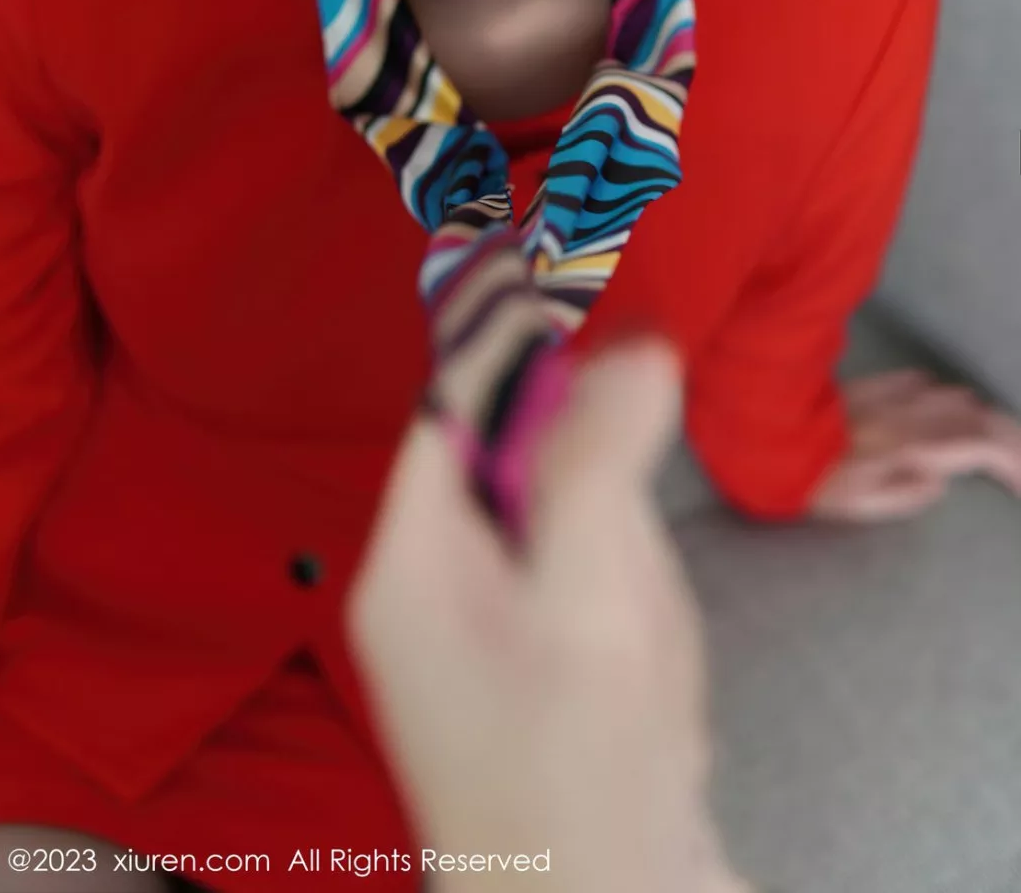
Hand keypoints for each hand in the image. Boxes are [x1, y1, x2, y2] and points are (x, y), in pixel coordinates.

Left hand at [346, 336, 746, 892]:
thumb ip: (601, 461)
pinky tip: (640, 646)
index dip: (510, 337)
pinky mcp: (526, 671)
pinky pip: (567, 579)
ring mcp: (473, 638)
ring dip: (601, 522)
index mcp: (409, 560)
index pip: (446, 405)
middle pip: (494, 452)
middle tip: (637, 427)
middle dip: (574, 440)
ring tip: (631, 599)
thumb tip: (635, 345)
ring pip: (541, 512)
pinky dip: (615, 583)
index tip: (577, 274)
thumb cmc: (584, 775)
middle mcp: (424, 590)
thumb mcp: (591, 597)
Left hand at [807, 368, 1020, 521]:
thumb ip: (908, 495)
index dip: (1015, 462)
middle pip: (980, 417)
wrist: (770, 432)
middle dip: (1010, 439)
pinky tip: (949, 410)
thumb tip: (941, 481)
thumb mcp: (861, 504)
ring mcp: (895, 394)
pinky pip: (925, 383)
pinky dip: (948, 399)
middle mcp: (912, 413)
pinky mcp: (877, 384)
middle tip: (1019, 466)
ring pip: (956, 397)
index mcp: (913, 445)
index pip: (983, 446)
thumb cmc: (814, 480)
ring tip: (995, 444)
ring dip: (983, 419)